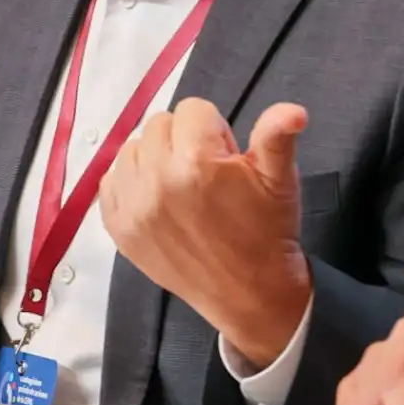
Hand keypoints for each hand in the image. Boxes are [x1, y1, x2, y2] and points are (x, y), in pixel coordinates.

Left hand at [101, 98, 312, 368]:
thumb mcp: (280, 181)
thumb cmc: (266, 232)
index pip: (192, 110)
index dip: (213, 130)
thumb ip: (277, 137)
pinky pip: (110, 180)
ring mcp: (132, 204)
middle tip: (205, 174)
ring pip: (132, 148)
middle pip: (159, 125)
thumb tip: (293, 110)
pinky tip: (157, 200)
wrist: (249, 294)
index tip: (225, 158)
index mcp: (197, 162)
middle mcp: (156, 178)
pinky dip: (130, 184)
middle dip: (183, 140)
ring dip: (154, 159)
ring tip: (182, 186)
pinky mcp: (116, 225)